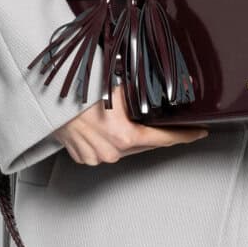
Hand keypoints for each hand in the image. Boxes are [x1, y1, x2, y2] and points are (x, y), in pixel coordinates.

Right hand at [54, 80, 209, 166]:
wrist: (48, 100)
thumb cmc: (80, 92)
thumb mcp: (119, 88)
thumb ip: (141, 97)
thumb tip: (161, 91)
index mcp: (126, 136)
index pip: (166, 139)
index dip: (186, 135)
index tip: (199, 133)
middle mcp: (113, 152)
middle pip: (145, 144)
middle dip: (151, 132)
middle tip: (151, 117)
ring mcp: (98, 157)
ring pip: (124, 148)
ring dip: (126, 135)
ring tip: (115, 116)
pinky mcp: (85, 158)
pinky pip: (104, 151)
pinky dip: (107, 140)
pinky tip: (101, 125)